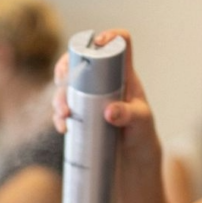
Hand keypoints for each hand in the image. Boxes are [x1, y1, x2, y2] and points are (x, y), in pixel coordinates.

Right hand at [52, 29, 158, 160]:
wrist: (134, 164)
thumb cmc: (143, 137)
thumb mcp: (141, 124)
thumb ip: (129, 115)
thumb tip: (109, 111)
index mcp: (124, 76)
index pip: (120, 45)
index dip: (108, 37)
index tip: (97, 43)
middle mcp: (104, 83)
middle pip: (81, 62)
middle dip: (65, 67)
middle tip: (62, 81)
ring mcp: (90, 100)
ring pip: (67, 87)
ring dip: (59, 97)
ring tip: (64, 114)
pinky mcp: (80, 117)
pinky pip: (63, 110)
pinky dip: (58, 116)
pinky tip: (63, 127)